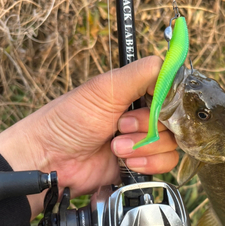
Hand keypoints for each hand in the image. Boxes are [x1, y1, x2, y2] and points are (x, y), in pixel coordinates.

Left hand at [0, 56, 177, 218]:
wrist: (51, 161)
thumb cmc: (69, 120)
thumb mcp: (105, 90)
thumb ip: (141, 73)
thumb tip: (172, 62)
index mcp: (135, 93)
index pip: (171, 93)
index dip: (166, 102)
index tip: (149, 106)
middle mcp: (142, 115)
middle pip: (173, 120)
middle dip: (147, 127)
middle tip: (119, 126)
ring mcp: (142, 141)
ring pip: (171, 143)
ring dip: (144, 147)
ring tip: (115, 147)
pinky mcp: (141, 164)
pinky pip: (165, 163)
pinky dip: (148, 163)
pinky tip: (126, 162)